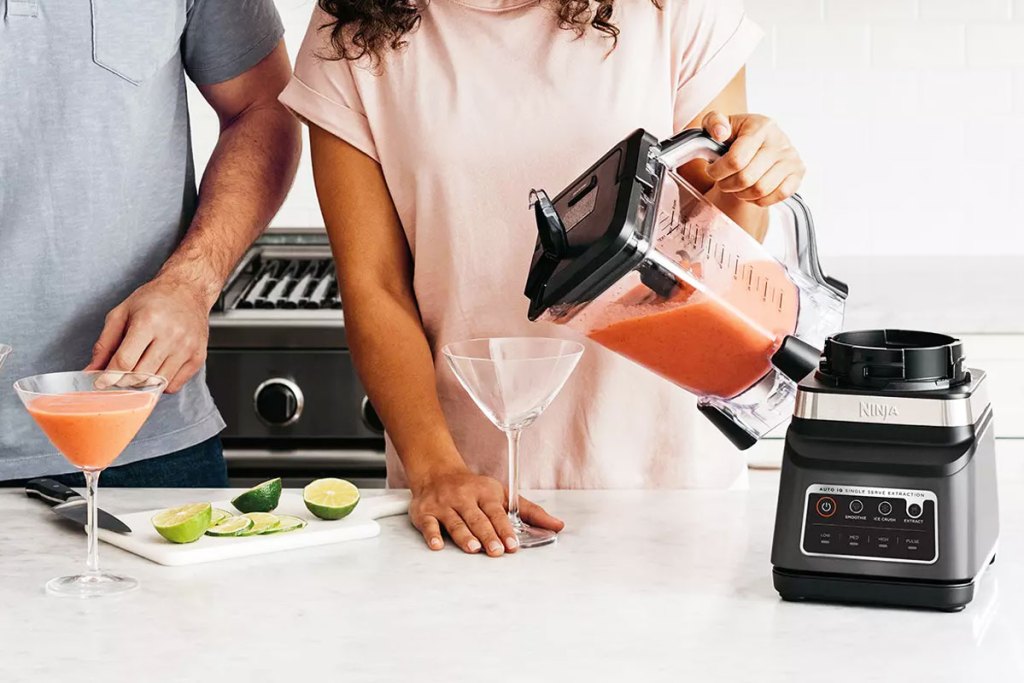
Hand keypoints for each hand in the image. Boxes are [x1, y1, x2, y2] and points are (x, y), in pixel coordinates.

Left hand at [86, 274, 213, 392]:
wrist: (188, 290)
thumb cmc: (155, 299)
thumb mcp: (122, 313)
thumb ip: (105, 343)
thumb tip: (91, 370)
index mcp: (149, 321)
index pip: (125, 361)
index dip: (108, 377)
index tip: (100, 383)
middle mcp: (171, 336)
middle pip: (140, 376)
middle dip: (123, 382)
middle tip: (117, 376)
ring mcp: (187, 348)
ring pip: (157, 383)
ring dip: (142, 384)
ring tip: (137, 370)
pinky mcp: (198, 357)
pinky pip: (174, 386)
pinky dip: (161, 384)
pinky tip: (156, 369)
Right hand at [409, 467, 564, 556]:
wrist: (437, 472)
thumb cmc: (473, 488)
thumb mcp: (501, 494)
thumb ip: (529, 512)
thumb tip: (557, 526)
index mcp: (485, 493)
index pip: (496, 512)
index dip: (505, 528)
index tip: (513, 544)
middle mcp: (464, 498)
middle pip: (477, 518)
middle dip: (487, 534)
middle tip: (497, 551)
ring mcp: (444, 505)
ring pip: (455, 521)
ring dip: (464, 535)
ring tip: (474, 548)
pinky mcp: (425, 513)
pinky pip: (428, 524)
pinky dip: (432, 535)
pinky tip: (437, 545)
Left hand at [701, 111, 805, 206]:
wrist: (757, 141)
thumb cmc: (734, 135)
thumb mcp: (718, 123)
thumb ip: (713, 122)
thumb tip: (719, 132)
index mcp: (760, 126)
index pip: (736, 159)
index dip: (718, 171)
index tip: (711, 170)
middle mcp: (779, 141)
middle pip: (746, 178)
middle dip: (727, 184)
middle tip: (722, 181)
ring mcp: (791, 157)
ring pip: (761, 190)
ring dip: (741, 194)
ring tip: (735, 186)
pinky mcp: (798, 172)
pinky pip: (778, 195)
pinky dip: (760, 199)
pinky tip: (750, 191)